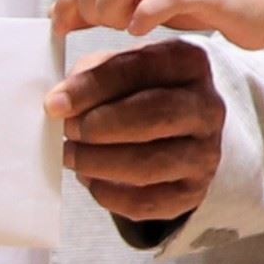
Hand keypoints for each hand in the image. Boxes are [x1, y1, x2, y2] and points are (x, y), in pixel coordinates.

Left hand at [57, 38, 225, 229]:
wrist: (180, 132)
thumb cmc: (141, 93)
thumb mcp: (121, 68)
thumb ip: (91, 74)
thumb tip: (60, 100)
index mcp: (189, 62)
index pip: (140, 68)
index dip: (93, 87)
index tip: (56, 104)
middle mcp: (206, 107)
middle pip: (154, 115)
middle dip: (100, 125)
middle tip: (69, 130)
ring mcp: (205, 152)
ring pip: (150, 163)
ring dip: (99, 162)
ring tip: (73, 155)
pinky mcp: (193, 190)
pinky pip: (147, 200)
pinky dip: (110, 194)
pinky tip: (91, 180)